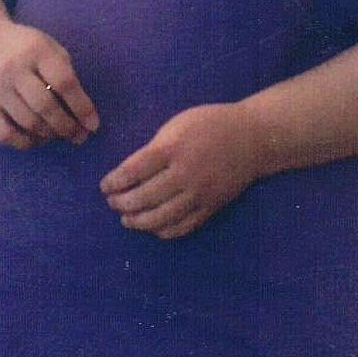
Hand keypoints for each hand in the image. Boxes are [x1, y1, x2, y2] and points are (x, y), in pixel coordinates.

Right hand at [0, 21, 98, 148]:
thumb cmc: (26, 47)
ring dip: (50, 136)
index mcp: (37, 50)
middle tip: (80, 137)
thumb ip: (65, 73)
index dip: (82, 107)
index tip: (94, 125)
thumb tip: (83, 113)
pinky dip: (26, 143)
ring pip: (28, 123)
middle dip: (67, 127)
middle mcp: (14, 69)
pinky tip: (38, 140)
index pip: (64, 82)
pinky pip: (6, 134)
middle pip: (45, 106)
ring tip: (61, 136)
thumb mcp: (49, 48)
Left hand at [99, 102, 264, 240]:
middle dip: (122, 203)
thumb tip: (130, 173)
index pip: (134, 170)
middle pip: (144, 197)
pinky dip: (164, 231)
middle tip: (112, 203)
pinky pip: (183, 226)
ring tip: (126, 219)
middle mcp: (185, 173)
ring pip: (161, 217)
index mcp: (173, 148)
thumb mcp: (178, 125)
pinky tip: (153, 228)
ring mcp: (199, 193)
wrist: (252, 137)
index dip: (115, 182)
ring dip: (139, 222)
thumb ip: (155, 148)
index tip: (104, 187)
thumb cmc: (210, 124)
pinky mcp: (211, 207)